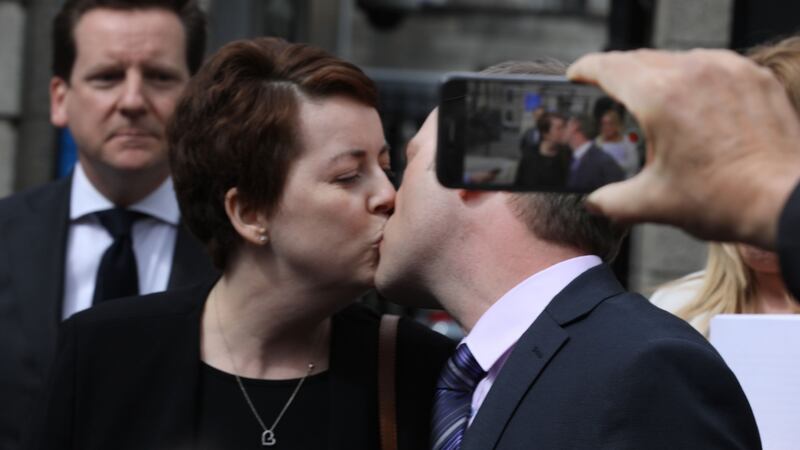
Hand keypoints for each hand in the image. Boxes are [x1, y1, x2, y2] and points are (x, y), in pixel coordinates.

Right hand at [568, 49, 799, 248]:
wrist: (785, 202)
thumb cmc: (723, 200)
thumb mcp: (652, 204)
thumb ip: (610, 200)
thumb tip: (593, 202)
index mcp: (660, 97)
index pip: (609, 66)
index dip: (585, 69)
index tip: (575, 75)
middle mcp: (693, 71)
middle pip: (640, 59)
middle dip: (618, 75)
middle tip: (607, 97)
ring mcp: (728, 70)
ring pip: (676, 60)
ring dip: (656, 76)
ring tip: (651, 106)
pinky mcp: (753, 77)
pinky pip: (711, 65)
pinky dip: (693, 79)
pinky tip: (691, 106)